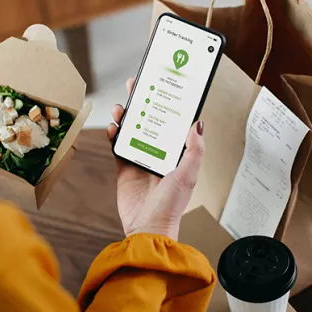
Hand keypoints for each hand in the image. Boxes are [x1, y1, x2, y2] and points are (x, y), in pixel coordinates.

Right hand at [107, 78, 204, 240]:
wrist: (147, 227)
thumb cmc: (171, 205)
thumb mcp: (187, 174)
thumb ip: (194, 150)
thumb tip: (198, 123)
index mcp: (176, 153)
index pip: (171, 122)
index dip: (166, 103)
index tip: (160, 85)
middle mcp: (158, 153)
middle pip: (149, 120)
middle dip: (142, 102)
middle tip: (135, 85)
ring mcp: (140, 159)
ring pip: (131, 129)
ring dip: (126, 116)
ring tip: (122, 106)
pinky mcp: (124, 168)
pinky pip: (118, 146)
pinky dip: (114, 135)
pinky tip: (113, 127)